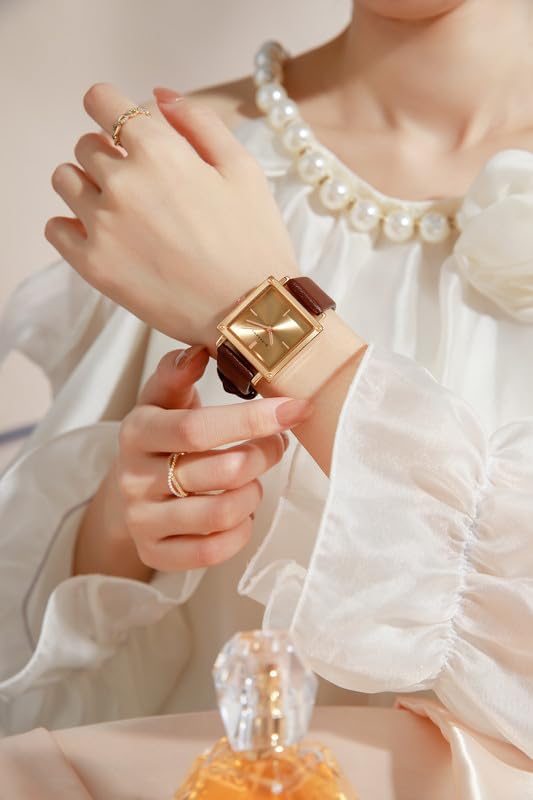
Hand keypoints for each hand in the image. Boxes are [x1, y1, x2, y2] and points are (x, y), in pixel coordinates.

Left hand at [45, 83, 300, 350]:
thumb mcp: (243, 168)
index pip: (101, 101)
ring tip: (121, 210)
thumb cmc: (254, 241)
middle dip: (109, 154)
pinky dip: (72, 225)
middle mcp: (122, 182)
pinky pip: (55, 228)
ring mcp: (103, 225)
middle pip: (85, 144)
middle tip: (142, 184)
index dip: (109, 108)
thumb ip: (198, 122)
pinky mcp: (93, 265)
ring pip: (65, 181)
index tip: (119, 124)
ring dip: (87, 185)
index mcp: (159, 151)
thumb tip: (157, 96)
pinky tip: (104, 235)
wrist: (251, 312)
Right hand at [78, 345, 312, 574]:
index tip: (295, 408)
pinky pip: (212, 552)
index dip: (252, 419)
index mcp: (137, 432)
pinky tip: (241, 511)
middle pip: (222, 471)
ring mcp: (142, 520)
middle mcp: (134, 478)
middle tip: (277, 443)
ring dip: (255, 492)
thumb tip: (197, 351)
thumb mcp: (162, 399)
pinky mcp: (155, 553)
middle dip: (265, 453)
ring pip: (222, 513)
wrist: (129, 490)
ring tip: (255, 478)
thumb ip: (177, 374)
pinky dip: (241, 530)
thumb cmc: (161, 437)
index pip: (197, 428)